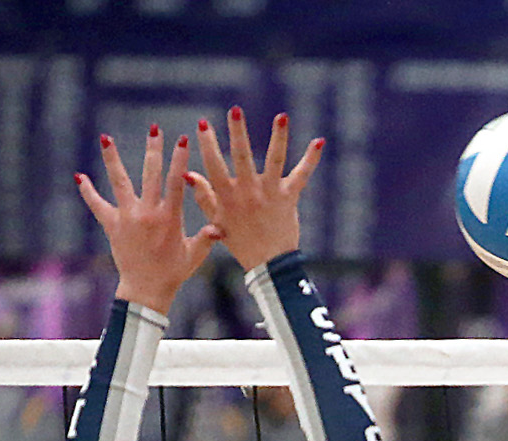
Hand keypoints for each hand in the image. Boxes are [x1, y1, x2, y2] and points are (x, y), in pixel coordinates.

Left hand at [77, 128, 222, 314]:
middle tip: (155, 127)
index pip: (177, 182)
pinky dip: (88, 192)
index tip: (183, 139)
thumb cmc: (173, 273)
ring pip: (120, 182)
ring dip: (113, 159)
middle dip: (154, 149)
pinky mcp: (112, 226)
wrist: (145, 290)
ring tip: (106, 138)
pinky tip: (79, 176)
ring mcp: (127, 218)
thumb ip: (207, 237)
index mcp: (170, 217)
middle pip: (151, 174)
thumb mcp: (194, 255)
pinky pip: (97, 205)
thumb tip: (220, 225)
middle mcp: (147, 213)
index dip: (180, 160)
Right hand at [191, 109, 324, 270]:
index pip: (214, 166)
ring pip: (274, 160)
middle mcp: (248, 192)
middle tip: (234, 110)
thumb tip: (188, 173)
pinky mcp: (289, 197)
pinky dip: (311, 158)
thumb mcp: (216, 220)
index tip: (202, 124)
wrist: (268, 264)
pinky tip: (319, 140)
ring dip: (278, 137)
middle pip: (242, 157)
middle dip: (237, 132)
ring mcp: (270, 194)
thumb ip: (203, 195)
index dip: (207, 145)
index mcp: (228, 196)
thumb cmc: (240, 241)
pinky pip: (302, 174)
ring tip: (282, 116)